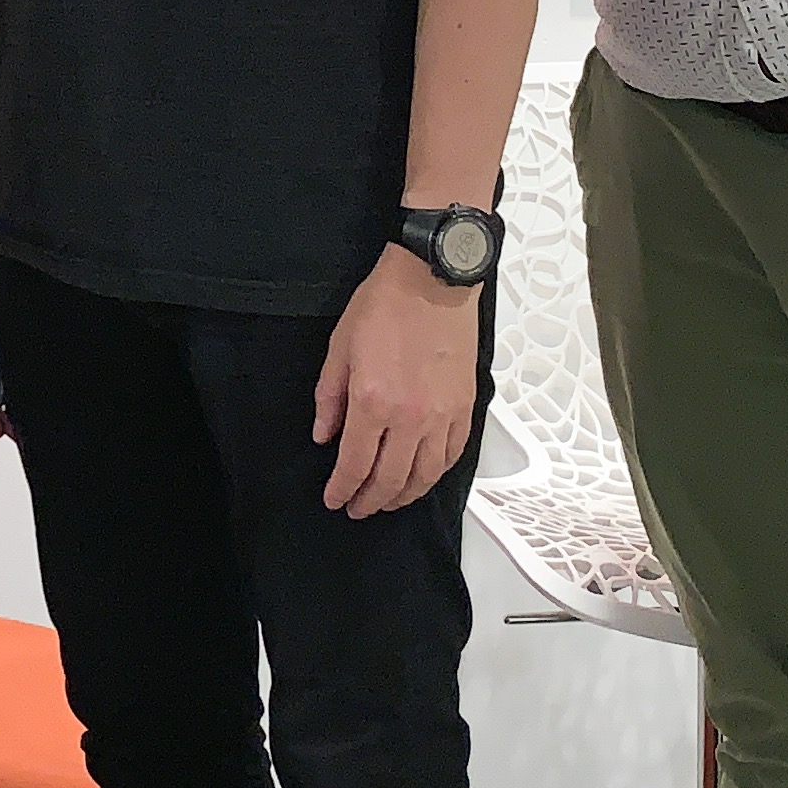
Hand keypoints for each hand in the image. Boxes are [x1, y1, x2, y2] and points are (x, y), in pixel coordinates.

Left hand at [311, 245, 480, 519]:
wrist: (433, 279)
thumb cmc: (384, 305)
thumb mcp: (340, 347)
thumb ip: (329, 398)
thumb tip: (323, 437)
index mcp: (372, 402)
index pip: (355, 464)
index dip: (342, 489)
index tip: (334, 499)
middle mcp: (409, 417)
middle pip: (390, 479)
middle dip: (370, 500)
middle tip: (357, 508)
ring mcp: (442, 415)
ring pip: (425, 475)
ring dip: (404, 495)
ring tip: (388, 501)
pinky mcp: (464, 407)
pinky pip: (452, 454)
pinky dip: (436, 474)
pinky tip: (423, 477)